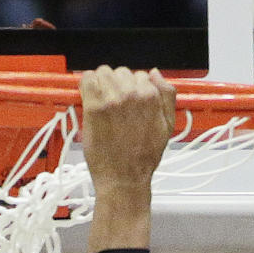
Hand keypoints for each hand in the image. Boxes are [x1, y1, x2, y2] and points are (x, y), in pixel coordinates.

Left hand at [80, 66, 175, 193]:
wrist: (125, 180)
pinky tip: (89, 98)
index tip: (126, 102)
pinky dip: (86, 85)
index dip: (132, 89)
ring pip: (103, 72)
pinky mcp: (95, 107)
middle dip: (117, 85)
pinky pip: (87, 79)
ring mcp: (112, 99)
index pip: (139, 75)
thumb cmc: (143, 158)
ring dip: (101, 84)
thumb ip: (166, 96)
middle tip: (113, 106)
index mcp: (151, 96)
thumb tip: (155, 73)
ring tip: (101, 103)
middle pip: (121, 72)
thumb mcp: (167, 127)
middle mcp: (133, 94)